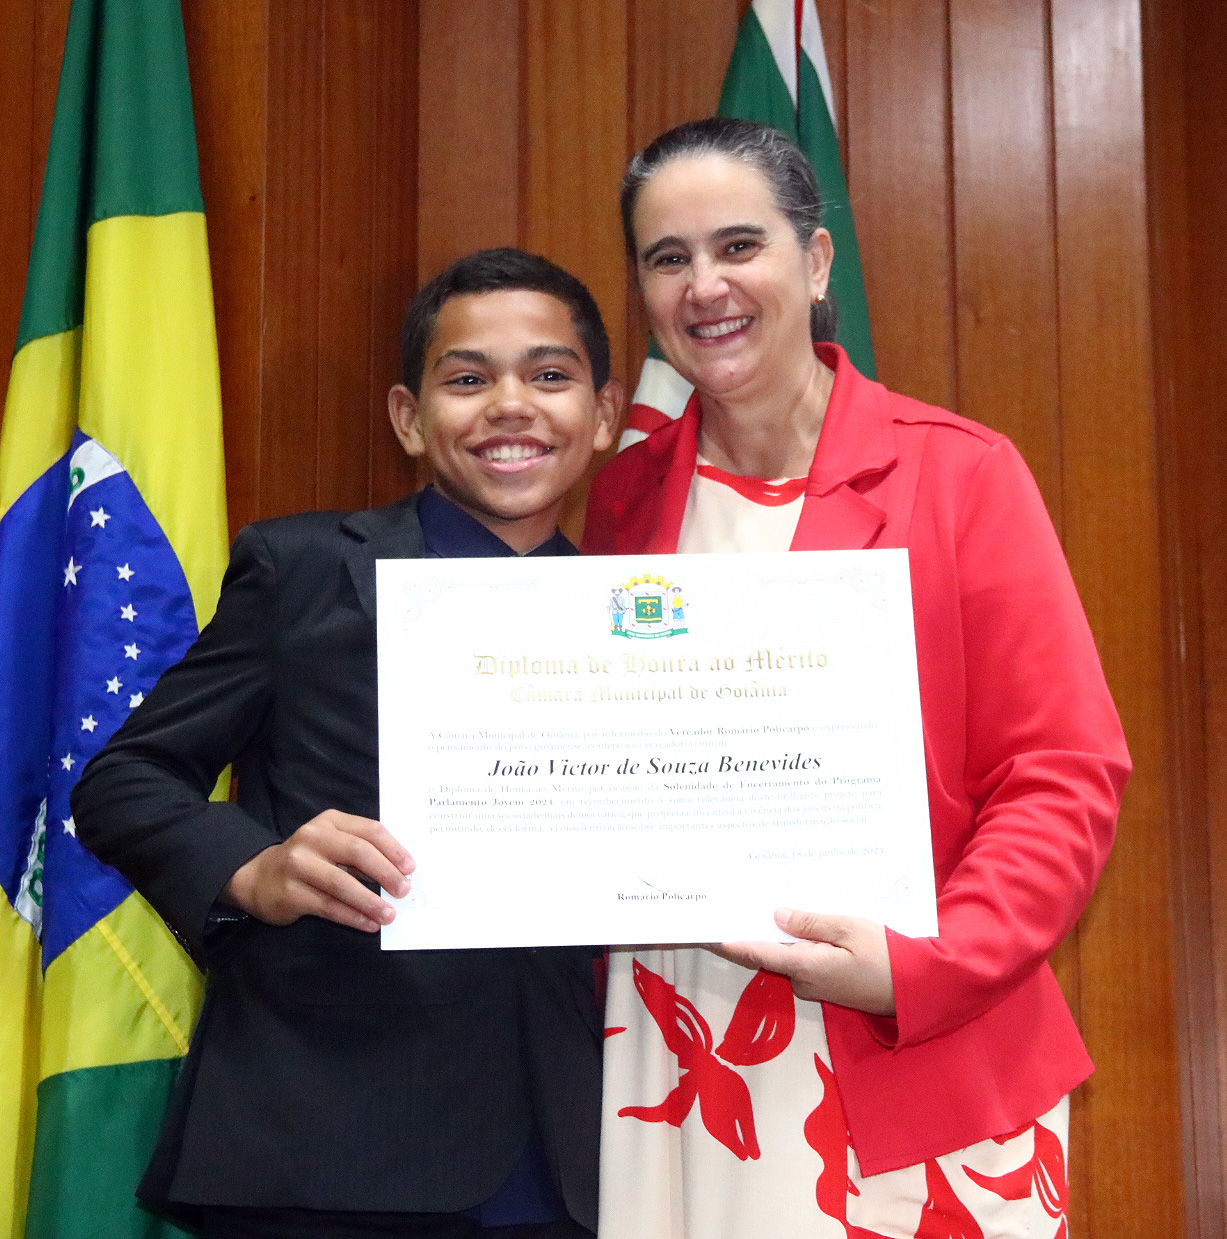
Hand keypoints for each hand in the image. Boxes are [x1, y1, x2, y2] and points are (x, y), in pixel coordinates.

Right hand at [224, 810, 415, 932]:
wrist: (259, 877)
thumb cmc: (309, 860)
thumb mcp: (332, 843)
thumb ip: (360, 849)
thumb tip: (399, 872)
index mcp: (330, 821)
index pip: (369, 830)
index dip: (393, 849)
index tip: (411, 868)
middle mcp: (313, 838)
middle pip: (358, 853)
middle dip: (386, 873)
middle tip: (404, 891)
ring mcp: (299, 865)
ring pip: (343, 883)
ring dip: (370, 901)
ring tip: (389, 914)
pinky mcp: (291, 893)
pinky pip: (328, 906)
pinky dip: (353, 916)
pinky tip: (369, 924)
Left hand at [713, 908, 895, 1015]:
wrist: (918, 988)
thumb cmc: (887, 955)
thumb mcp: (849, 928)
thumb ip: (810, 923)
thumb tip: (776, 916)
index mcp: (804, 966)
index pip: (754, 952)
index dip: (725, 942)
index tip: (701, 931)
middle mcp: (803, 981)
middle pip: (766, 954)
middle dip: (748, 931)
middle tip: (730, 902)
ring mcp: (815, 985)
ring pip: (785, 956)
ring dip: (773, 935)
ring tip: (758, 902)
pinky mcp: (827, 984)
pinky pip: (802, 960)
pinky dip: (794, 943)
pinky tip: (793, 921)